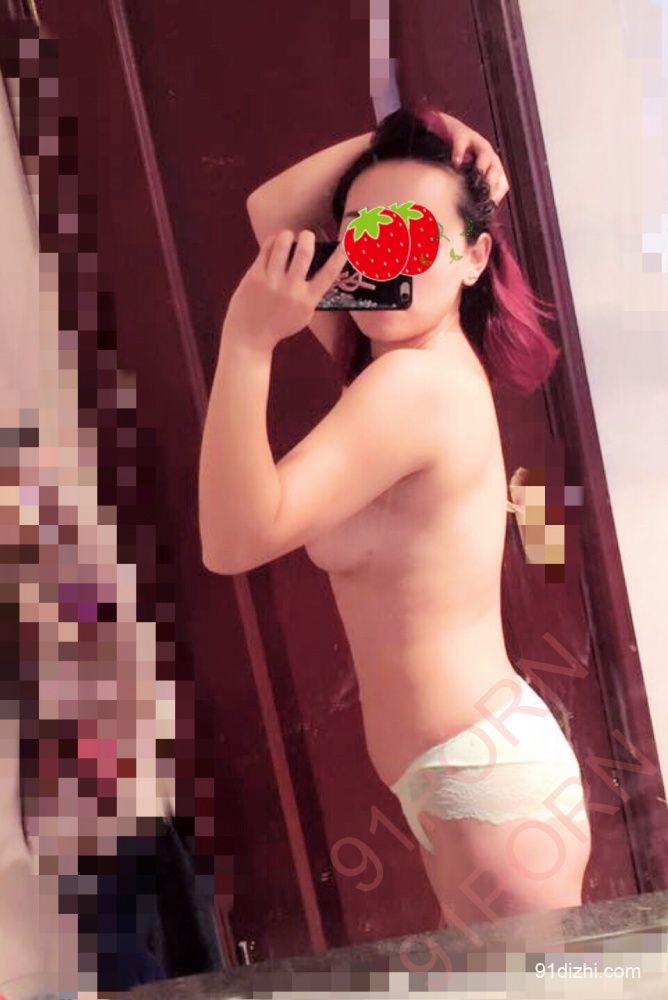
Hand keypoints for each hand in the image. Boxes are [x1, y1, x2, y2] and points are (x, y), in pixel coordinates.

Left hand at [223, 229, 348, 348]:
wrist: (250, 337)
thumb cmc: (280, 325)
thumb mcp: (304, 315)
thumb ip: (312, 294)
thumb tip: (322, 267)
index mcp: (307, 300)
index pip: (329, 273)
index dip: (341, 255)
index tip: (348, 241)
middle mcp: (291, 290)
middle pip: (304, 252)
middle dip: (308, 237)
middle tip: (307, 235)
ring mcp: (271, 282)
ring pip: (282, 244)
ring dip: (287, 235)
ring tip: (288, 237)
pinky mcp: (254, 276)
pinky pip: (265, 249)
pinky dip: (272, 241)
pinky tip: (274, 242)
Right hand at [418, 108, 509, 206]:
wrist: (445, 132)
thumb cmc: (457, 160)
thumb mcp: (466, 180)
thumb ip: (471, 194)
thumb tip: (471, 218)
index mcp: (492, 167)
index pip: (502, 183)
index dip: (497, 196)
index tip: (488, 207)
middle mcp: (488, 155)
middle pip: (497, 169)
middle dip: (492, 183)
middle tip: (483, 196)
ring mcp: (476, 142)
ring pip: (486, 155)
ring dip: (482, 167)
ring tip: (475, 178)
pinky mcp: (462, 133)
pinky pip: (462, 143)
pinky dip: (459, 153)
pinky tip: (455, 163)